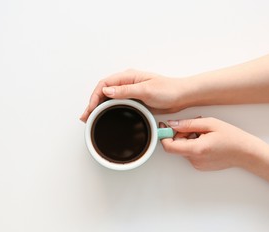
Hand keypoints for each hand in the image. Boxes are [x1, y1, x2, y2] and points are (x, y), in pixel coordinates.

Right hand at [80, 69, 194, 121]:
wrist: (182, 96)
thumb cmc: (168, 90)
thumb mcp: (146, 90)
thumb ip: (125, 91)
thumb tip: (107, 91)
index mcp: (128, 76)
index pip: (104, 84)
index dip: (95, 96)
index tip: (91, 108)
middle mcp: (127, 83)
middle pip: (103, 91)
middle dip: (93, 103)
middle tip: (85, 116)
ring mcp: (130, 92)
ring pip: (108, 98)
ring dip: (99, 107)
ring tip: (90, 118)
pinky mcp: (134, 100)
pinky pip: (117, 104)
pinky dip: (108, 110)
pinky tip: (104, 116)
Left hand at [160, 117, 262, 170]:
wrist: (246, 153)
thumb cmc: (232, 138)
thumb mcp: (210, 123)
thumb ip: (188, 124)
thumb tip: (172, 123)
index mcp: (196, 149)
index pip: (169, 146)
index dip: (164, 135)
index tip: (164, 126)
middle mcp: (194, 160)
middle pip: (176, 145)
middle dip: (181, 133)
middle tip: (195, 125)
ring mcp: (197, 164)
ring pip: (183, 148)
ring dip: (188, 138)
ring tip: (205, 132)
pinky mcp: (200, 166)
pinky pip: (190, 153)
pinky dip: (194, 144)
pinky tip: (207, 140)